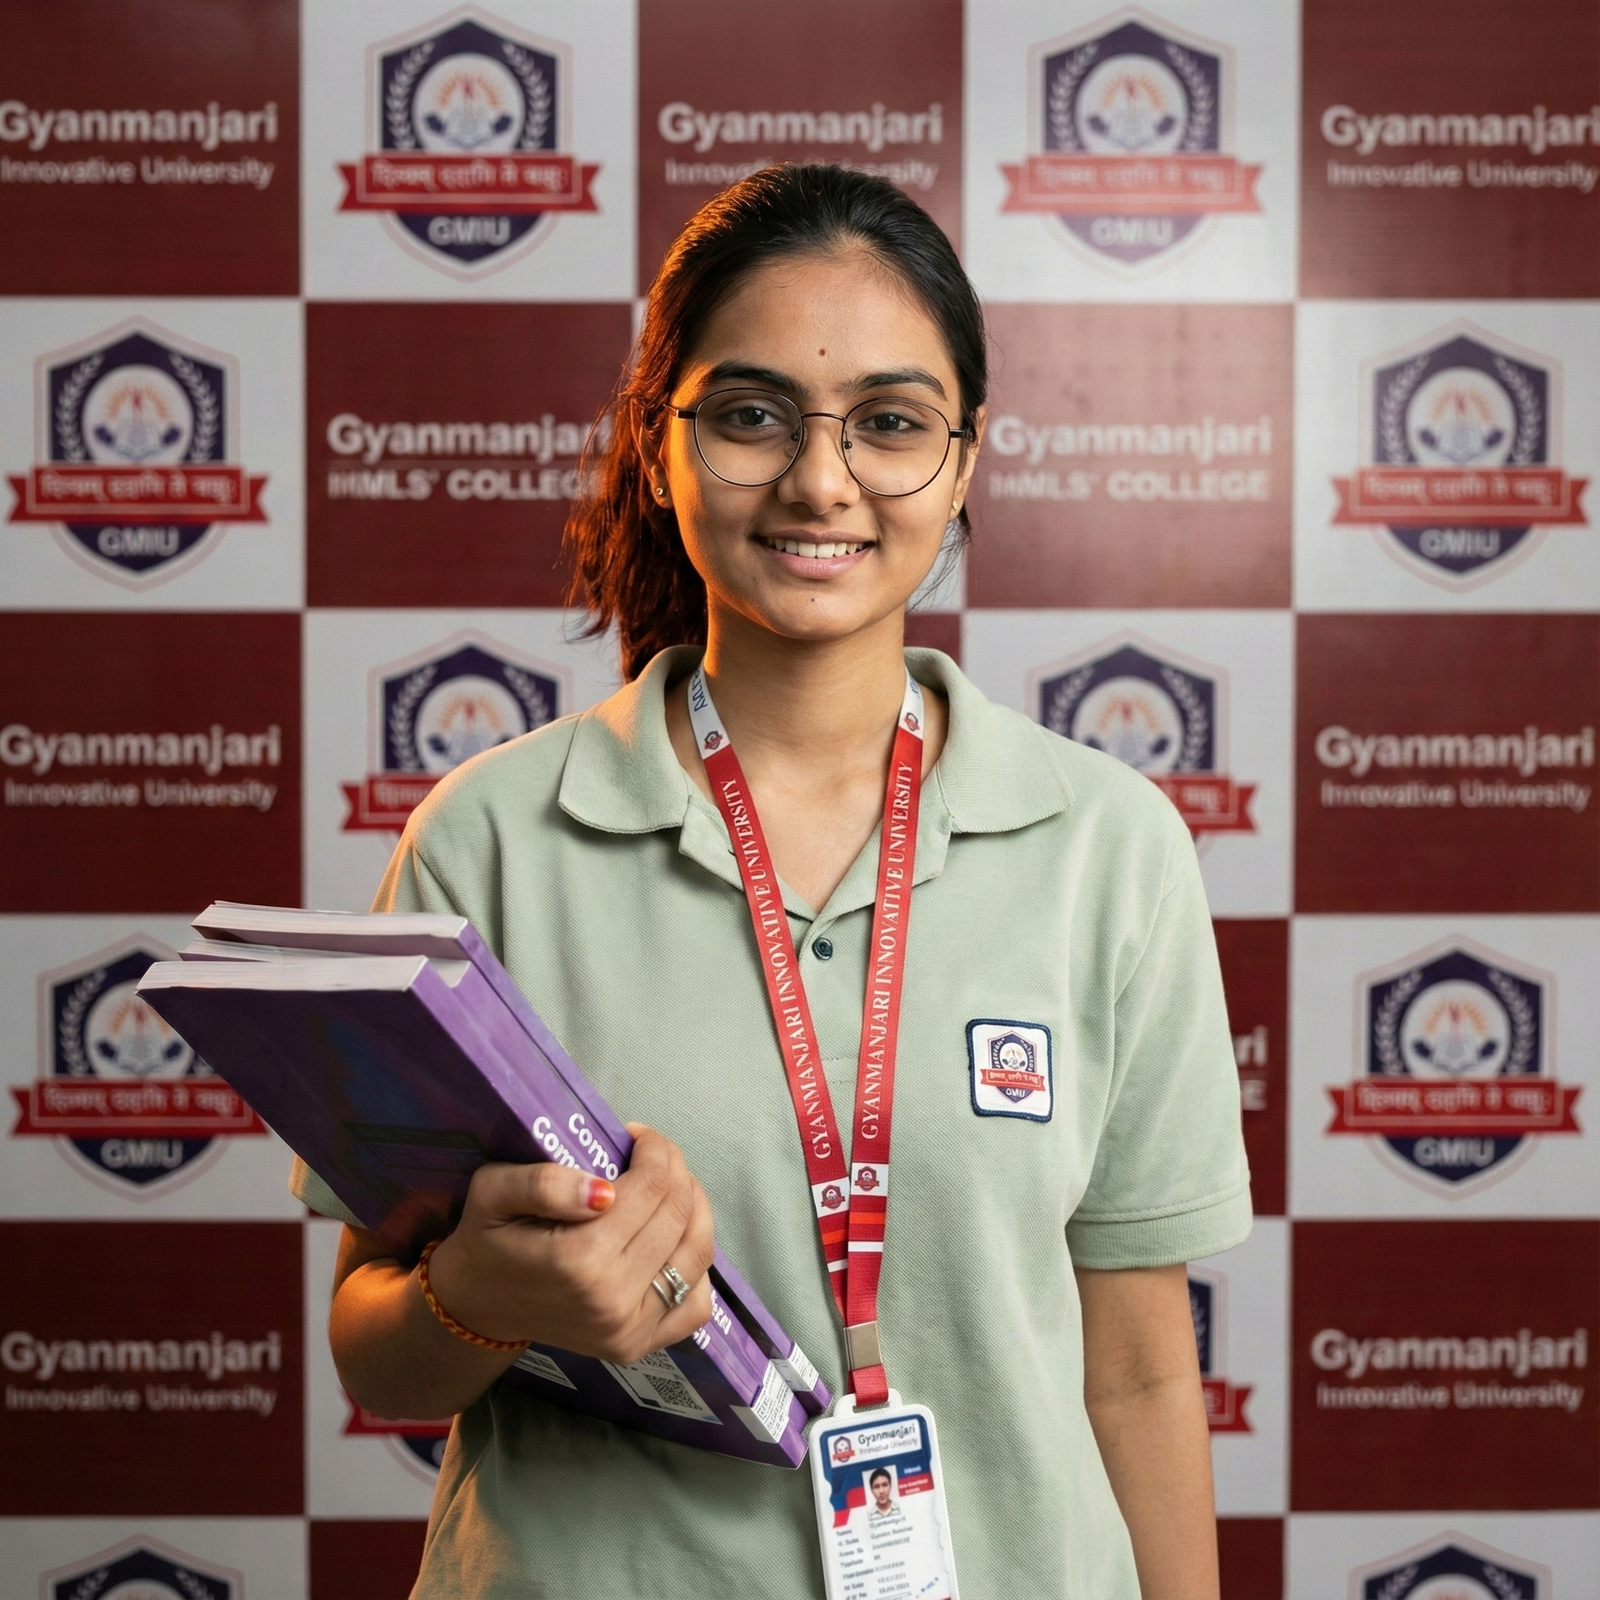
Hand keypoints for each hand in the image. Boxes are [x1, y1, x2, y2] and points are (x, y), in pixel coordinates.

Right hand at [423, 1124, 714, 1364]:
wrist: (478, 1304)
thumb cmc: (488, 1238)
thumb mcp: (493, 1191)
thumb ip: (543, 1183)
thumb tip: (602, 1191)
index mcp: (580, 1259)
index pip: (653, 1185)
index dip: (655, 1149)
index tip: (636, 1135)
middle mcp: (613, 1300)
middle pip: (680, 1213)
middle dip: (675, 1170)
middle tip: (652, 1154)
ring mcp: (630, 1329)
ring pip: (698, 1253)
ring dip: (694, 1208)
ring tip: (668, 1188)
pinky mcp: (639, 1346)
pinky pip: (696, 1304)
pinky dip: (696, 1266)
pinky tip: (671, 1241)